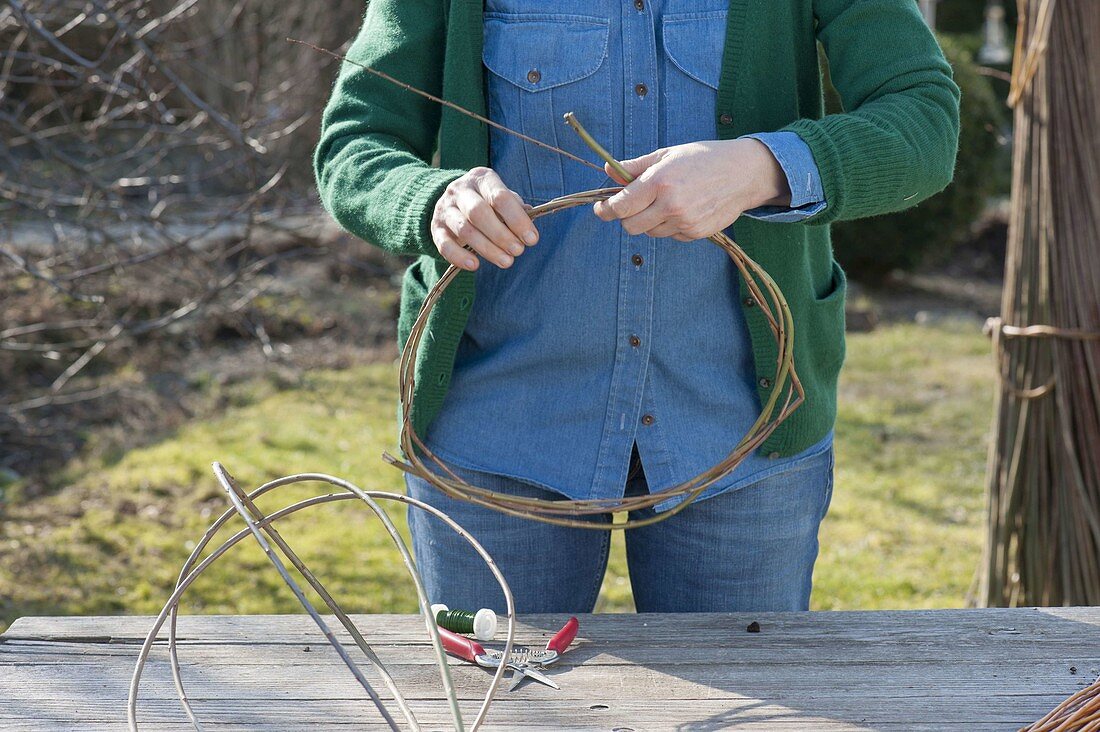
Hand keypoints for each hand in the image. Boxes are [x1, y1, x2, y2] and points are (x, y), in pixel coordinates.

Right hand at [431, 167, 538, 270]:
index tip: (532, 239)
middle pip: (479, 212)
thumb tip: (530, 224)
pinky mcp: (435, 229)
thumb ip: (515, 208)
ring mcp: (445, 209)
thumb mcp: (501, 197)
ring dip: (487, 249)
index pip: (500, 197)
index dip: (517, 219)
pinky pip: (444, 245)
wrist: (452, 201)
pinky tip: (475, 265)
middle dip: (501, 235)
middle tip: (518, 251)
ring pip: (465, 230)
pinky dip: (459, 257)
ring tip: (506, 262)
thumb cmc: (486, 201)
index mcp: (481, 178)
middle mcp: (460, 190)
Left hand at [592, 138, 790, 240]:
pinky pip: (670, 235)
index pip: (620, 205)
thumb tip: (607, 170)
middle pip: (630, 226)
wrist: (743, 172)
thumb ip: (635, 166)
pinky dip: (669, 225)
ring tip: (665, 201)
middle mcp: (670, 204)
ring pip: (650, 232)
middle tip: (632, 205)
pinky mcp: (695, 233)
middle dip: (626, 217)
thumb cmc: (703, 158)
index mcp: (659, 181)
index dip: (605, 209)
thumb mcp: (667, 155)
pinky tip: (682, 208)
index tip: (601, 208)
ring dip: (649, 221)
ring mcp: (684, 221)